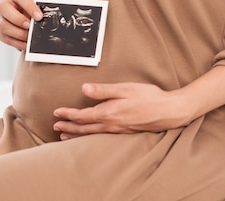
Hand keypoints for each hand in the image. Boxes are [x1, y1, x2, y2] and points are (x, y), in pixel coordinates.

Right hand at [0, 0, 42, 50]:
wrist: (19, 16)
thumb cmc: (28, 11)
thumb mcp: (33, 8)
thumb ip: (36, 13)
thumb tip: (41, 23)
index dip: (29, 6)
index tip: (39, 17)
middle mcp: (3, 3)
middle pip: (4, 9)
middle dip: (19, 20)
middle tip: (30, 27)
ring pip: (3, 26)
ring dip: (18, 34)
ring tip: (29, 38)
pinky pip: (4, 37)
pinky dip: (16, 43)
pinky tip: (25, 44)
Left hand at [52, 82, 192, 139]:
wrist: (169, 111)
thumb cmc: (148, 97)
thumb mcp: (125, 88)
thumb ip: (103, 90)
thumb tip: (84, 88)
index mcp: (108, 112)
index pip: (82, 115)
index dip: (67, 114)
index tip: (56, 113)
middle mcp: (111, 124)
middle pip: (84, 128)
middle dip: (68, 127)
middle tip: (55, 127)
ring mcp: (118, 130)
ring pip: (92, 134)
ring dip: (77, 134)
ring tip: (65, 136)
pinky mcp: (124, 131)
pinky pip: (102, 136)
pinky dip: (90, 136)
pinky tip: (89, 135)